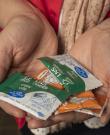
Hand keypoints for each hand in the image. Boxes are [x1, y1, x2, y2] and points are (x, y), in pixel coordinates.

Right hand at [0, 1, 57, 117]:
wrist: (36, 23)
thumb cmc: (17, 31)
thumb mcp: (4, 47)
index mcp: (6, 75)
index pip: (7, 95)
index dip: (13, 106)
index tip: (22, 113)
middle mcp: (20, 79)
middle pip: (25, 98)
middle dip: (32, 107)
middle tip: (40, 116)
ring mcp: (35, 77)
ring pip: (39, 94)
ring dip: (44, 102)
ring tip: (52, 110)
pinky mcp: (47, 73)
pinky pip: (50, 84)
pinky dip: (54, 91)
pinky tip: (60, 97)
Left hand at [27, 16, 109, 127]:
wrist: (107, 36)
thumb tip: (105, 119)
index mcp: (95, 97)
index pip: (79, 112)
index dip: (66, 116)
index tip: (52, 118)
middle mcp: (82, 92)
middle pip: (64, 106)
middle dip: (49, 113)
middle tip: (32, 119)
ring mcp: (72, 81)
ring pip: (56, 94)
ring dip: (43, 100)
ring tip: (27, 106)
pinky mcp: (65, 70)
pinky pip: (54, 78)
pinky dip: (44, 83)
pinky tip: (32, 87)